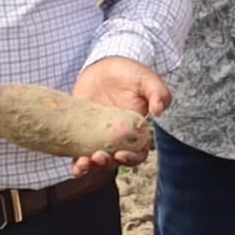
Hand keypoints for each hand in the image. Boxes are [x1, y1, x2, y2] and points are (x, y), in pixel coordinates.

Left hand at [64, 56, 170, 175]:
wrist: (103, 66)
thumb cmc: (130, 73)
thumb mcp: (147, 79)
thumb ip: (158, 93)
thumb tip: (158, 112)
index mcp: (137, 131)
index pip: (138, 153)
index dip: (132, 159)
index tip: (120, 154)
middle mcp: (119, 139)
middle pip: (115, 162)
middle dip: (107, 164)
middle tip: (98, 156)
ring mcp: (99, 137)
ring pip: (97, 162)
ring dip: (91, 167)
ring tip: (84, 163)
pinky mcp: (82, 134)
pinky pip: (79, 154)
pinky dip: (77, 165)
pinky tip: (75, 166)